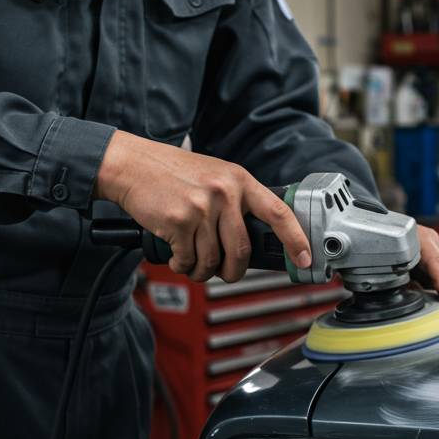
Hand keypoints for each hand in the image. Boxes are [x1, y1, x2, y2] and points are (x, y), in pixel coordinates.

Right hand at [95, 130, 311, 283]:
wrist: (133, 165)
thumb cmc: (174, 173)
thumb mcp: (216, 176)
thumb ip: (238, 201)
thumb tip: (257, 236)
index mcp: (241, 180)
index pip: (279, 213)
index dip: (296, 239)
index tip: (305, 258)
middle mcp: (225, 192)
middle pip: (242, 249)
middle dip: (234, 270)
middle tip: (226, 273)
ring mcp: (202, 207)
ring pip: (213, 259)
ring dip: (202, 270)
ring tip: (192, 262)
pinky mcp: (179, 221)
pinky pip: (188, 259)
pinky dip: (183, 265)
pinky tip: (177, 256)